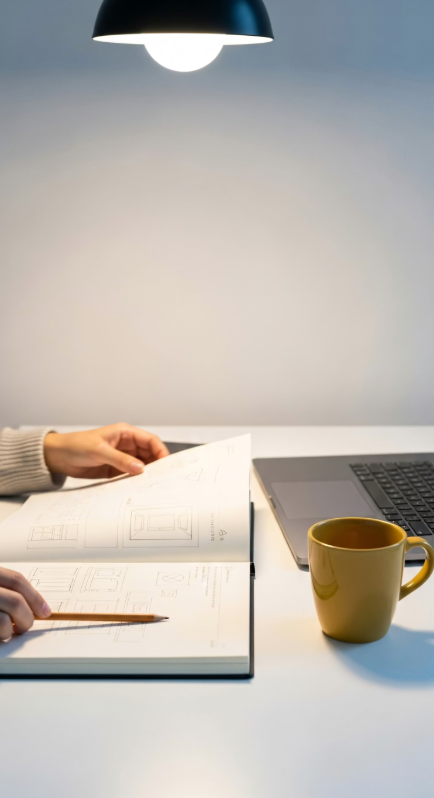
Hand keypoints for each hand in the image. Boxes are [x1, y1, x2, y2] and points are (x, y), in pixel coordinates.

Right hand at [0, 567, 50, 639]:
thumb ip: (8, 591)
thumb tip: (38, 608)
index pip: (17, 580)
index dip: (35, 597)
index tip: (46, 611)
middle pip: (15, 602)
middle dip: (27, 617)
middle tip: (25, 626)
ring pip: (4, 621)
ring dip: (8, 631)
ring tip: (4, 632)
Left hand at [44, 424, 168, 479]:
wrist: (59, 456)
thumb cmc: (77, 445)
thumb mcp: (99, 451)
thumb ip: (120, 460)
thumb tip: (141, 468)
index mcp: (125, 433)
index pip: (150, 441)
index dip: (160, 451)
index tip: (166, 464)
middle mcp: (126, 445)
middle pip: (149, 454)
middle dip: (156, 465)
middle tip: (161, 478)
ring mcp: (122, 458)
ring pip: (142, 466)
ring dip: (146, 474)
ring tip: (151, 485)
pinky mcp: (115, 469)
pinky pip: (130, 475)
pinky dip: (135, 481)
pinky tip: (138, 488)